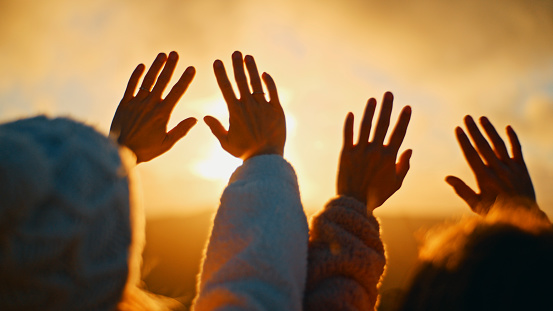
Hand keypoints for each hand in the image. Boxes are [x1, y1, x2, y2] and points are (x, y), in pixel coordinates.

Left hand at [110, 52, 196, 162]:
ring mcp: (136, 103)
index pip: (176, 92)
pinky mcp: (124, 104)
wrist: (120, 152)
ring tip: (162, 55)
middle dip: (170, 66)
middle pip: (162, 81)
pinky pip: (131, 86)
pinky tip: (142, 66)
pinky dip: (136, 75)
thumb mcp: (167, 143)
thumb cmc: (146, 150)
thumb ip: (181, 130)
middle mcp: (150, 105)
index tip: (191, 68)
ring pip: (148, 81)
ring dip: (155, 67)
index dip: (185, 79)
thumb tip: (196, 119)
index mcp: (162, 114)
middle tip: (176, 53)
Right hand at [204, 51, 285, 160]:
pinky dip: (268, 82)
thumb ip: (215, 128)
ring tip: (248, 57)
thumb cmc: (244, 151)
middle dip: (237, 65)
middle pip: (241, 80)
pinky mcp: (277, 109)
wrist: (265, 157)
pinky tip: (264, 74)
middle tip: (235, 53)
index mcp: (235, 111)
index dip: (221, 73)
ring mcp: (263, 106)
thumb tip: (204, 117)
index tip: (217, 62)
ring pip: (256, 82)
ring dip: (252, 68)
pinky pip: (272, 91)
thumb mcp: (226, 142)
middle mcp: (248, 105)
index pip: (225, 87)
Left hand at [337, 92, 411, 211]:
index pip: (398, 134)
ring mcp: (359, 152)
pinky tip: (351, 113)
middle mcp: (375, 152)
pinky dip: (349, 124)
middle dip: (387, 108)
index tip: (407, 107)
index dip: (403, 120)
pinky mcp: (346, 154)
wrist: (353, 204)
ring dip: (369, 111)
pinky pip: (347, 136)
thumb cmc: (376, 196)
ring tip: (372, 100)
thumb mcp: (395, 184)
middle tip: (389, 94)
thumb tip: (409, 150)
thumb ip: (403, 167)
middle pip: (382, 125)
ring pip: (365, 127)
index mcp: (389, 158)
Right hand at [446, 116, 535, 214]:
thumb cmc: (495, 213)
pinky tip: (507, 128)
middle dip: (474, 130)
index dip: (463, 141)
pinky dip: (512, 138)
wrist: (524, 218)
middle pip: (483, 146)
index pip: (471, 155)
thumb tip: (447, 178)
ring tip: (482, 118)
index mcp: (484, 178)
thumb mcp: (476, 205)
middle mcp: (498, 170)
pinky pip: (517, 149)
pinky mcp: (522, 168)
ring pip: (498, 144)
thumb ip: (462, 190)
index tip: (457, 129)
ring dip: (490, 130)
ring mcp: (511, 168)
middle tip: (466, 117)